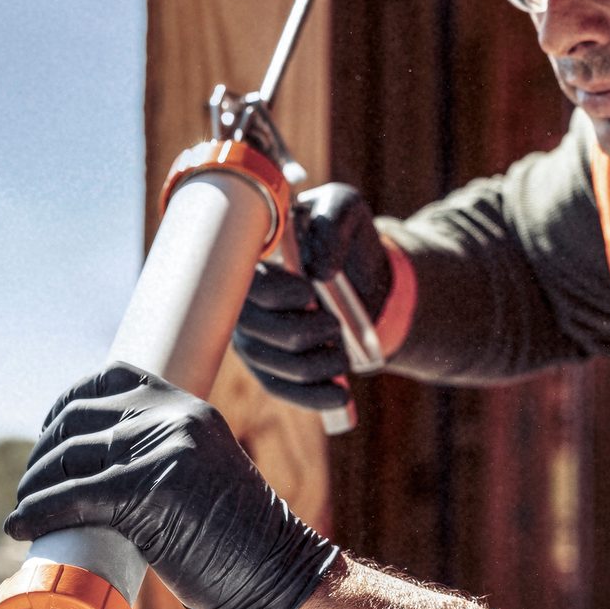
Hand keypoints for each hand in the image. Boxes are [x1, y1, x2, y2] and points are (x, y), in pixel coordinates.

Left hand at [3, 363, 336, 608]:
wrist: (281, 577)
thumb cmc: (239, 544)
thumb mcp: (202, 475)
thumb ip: (161, 456)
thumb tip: (90, 469)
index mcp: (189, 407)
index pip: (111, 377)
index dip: (68, 405)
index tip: (51, 439)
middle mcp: (177, 416)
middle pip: (79, 416)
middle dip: (43, 452)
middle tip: (32, 488)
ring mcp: (165, 449)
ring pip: (70, 457)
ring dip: (33, 486)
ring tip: (24, 511)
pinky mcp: (151, 490)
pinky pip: (74, 495)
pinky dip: (38, 512)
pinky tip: (22, 528)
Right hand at [233, 183, 393, 410]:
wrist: (367, 277)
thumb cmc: (346, 239)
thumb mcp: (346, 212)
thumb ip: (331, 223)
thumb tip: (318, 271)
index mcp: (251, 262)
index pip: (244, 285)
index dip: (275, 293)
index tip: (310, 292)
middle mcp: (242, 304)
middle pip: (260, 332)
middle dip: (306, 332)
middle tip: (335, 324)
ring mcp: (253, 340)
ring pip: (278, 364)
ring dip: (319, 363)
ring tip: (343, 353)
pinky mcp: (272, 369)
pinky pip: (284, 390)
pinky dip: (315, 396)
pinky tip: (342, 394)